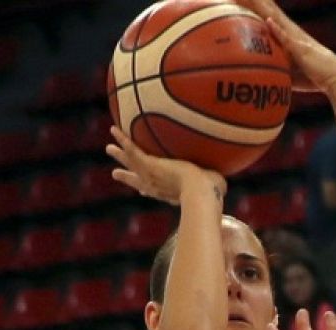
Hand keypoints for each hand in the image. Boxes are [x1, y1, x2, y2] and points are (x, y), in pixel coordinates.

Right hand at [106, 126, 224, 204]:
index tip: (141, 190)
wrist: (200, 192)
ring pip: (131, 163)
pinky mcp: (149, 165)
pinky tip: (114, 129)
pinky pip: (133, 149)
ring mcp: (151, 175)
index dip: (147, 189)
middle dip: (127, 176)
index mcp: (170, 193)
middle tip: (115, 174)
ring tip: (109, 148)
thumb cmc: (212, 193)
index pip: (155, 191)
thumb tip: (226, 185)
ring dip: (120, 154)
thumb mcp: (215, 187)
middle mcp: (157, 186)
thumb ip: (217, 185)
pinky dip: (123, 139)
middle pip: (137, 180)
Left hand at [227, 0, 335, 93]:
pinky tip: (269, 21)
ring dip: (264, 9)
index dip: (256, 7)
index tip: (241, 0)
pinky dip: (277, 30)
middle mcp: (291, 32)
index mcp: (288, 36)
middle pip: (270, 12)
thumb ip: (278, 70)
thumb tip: (263, 78)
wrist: (335, 79)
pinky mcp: (301, 49)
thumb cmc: (314, 78)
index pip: (270, 17)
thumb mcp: (291, 74)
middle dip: (256, 2)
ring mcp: (296, 39)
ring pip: (276, 19)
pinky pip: (287, 38)